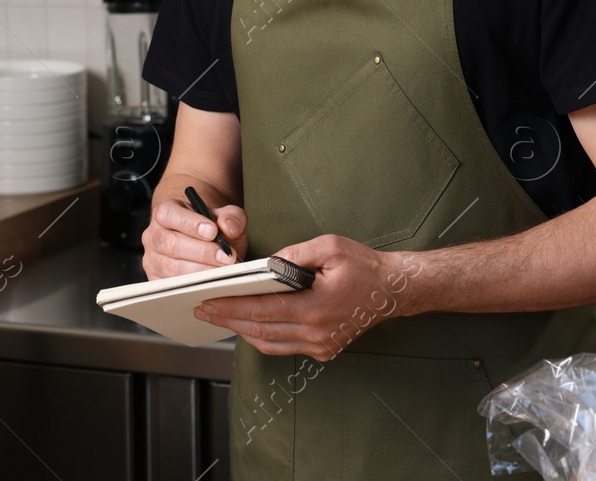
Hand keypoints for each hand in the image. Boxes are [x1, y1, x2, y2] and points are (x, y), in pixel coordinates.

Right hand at [142, 196, 248, 278]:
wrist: (206, 245)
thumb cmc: (212, 229)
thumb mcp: (225, 217)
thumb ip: (231, 216)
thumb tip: (227, 226)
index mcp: (165, 212)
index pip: (169, 214)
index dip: (190, 224)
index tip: (213, 232)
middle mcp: (154, 235)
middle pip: (171, 244)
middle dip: (202, 252)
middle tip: (225, 256)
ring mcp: (152, 259)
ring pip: (171, 268)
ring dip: (200, 271)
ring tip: (222, 270)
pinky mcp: (156, 280)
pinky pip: (172, 286)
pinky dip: (193, 286)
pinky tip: (211, 281)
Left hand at [195, 235, 419, 361]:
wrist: (392, 291)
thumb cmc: (363, 266)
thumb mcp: (330, 247)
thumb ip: (294, 255)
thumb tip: (266, 264)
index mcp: (315, 308)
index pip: (261, 311)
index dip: (230, 308)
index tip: (206, 304)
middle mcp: (315, 333)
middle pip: (260, 331)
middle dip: (228, 321)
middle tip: (203, 311)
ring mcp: (320, 345)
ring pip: (270, 344)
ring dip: (243, 331)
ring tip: (221, 318)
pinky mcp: (324, 349)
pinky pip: (285, 347)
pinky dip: (264, 337)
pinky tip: (250, 324)